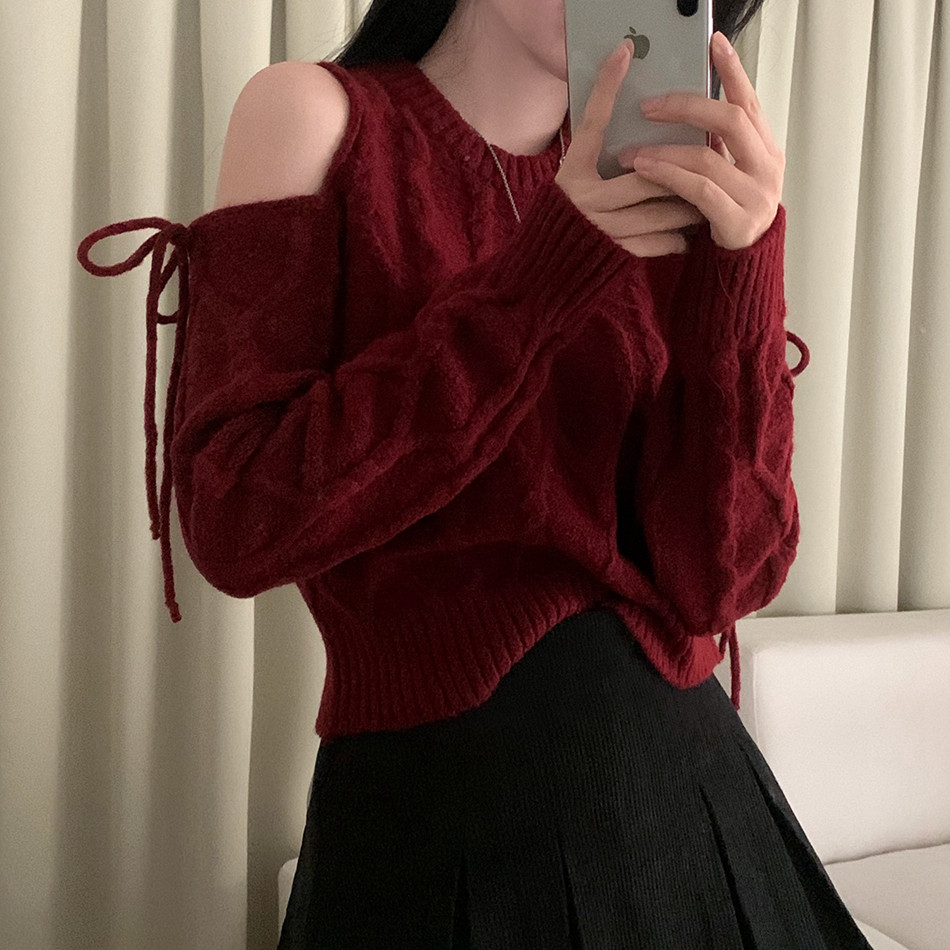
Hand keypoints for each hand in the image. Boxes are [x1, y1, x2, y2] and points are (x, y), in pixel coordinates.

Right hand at [555, 39, 705, 258]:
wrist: (553, 264)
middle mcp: (583, 199)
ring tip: (708, 198)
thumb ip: (598, 144)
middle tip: (710, 161)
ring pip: (657, 212)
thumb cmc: (574, 211)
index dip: (606, 87)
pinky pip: (656, 243)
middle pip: (645, 177)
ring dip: (687, 204)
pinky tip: (690, 232)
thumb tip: (624, 98)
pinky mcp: (615, 254)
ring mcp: (601, 228)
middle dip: (681, 171)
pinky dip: (677, 237)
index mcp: (573, 172)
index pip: (592, 123)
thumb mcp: (578, 174)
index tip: (624, 51)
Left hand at [616, 31, 784, 250]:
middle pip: (729, 120)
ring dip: (664, 149)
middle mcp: (768, 167)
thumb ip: (716, 146)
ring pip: (707, 156)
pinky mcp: (737, 221)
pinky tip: (644, 169)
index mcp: (767, 149)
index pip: (749, 101)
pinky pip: (698, 190)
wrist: (740, 268)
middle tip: (648, 105)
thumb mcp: (726, 175)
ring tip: (631, 150)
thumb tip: (680, 109)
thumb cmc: (725, 216)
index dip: (732, 71)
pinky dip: (668, 176)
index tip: (714, 42)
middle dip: (685, 107)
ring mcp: (756, 195)